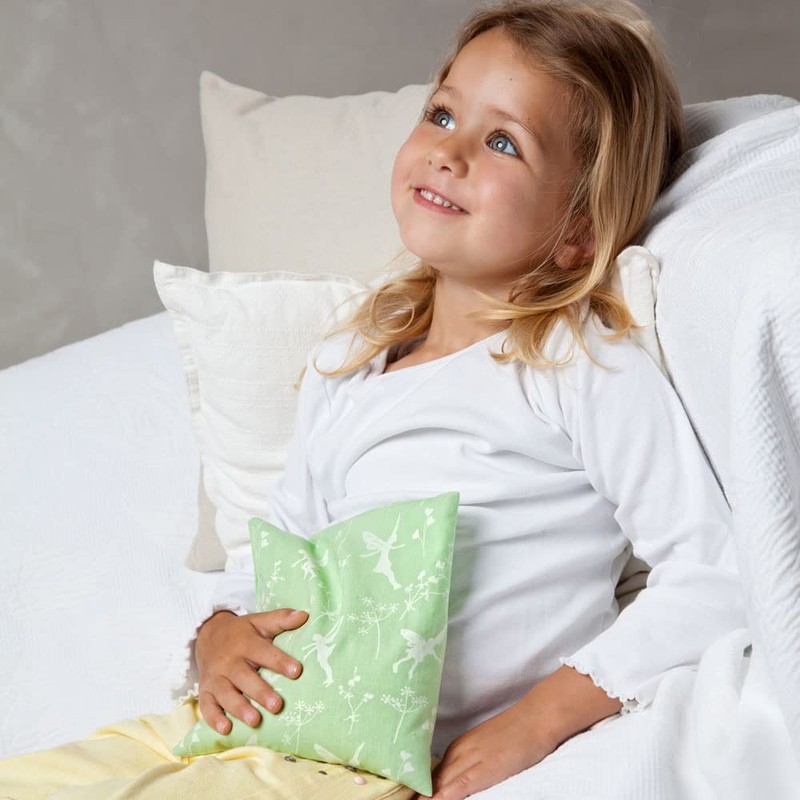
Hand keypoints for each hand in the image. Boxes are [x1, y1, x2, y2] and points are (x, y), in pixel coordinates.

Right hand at [195, 607, 308, 733]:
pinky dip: (214, 719)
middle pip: (244, 678)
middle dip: (261, 692)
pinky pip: (206, 706)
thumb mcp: (259, 622)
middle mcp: (229, 662)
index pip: (264, 652)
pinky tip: (226, 729)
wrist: (207, 635)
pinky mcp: (205, 691)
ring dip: (240, 708)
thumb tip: (304, 615)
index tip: (297, 671)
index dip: (280, 661)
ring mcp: (215, 678)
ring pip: (226, 694)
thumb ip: (281, 619)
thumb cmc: (241, 632)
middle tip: (277, 705)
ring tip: (255, 721)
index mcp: (245, 643)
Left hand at [413, 700, 559, 799]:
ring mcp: (471, 759)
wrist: (535, 717)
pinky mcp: (485, 769)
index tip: (404, 794)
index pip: (431, 770)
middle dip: (416, 792)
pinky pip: (459, 786)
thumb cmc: (515, 731)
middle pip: (432, 777)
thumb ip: (467, 757)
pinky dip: (443, 795)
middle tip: (400, 799)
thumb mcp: (484, 743)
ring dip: (425, 795)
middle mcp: (460, 751)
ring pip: (440, 782)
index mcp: (459, 745)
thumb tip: (451, 774)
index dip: (418, 785)